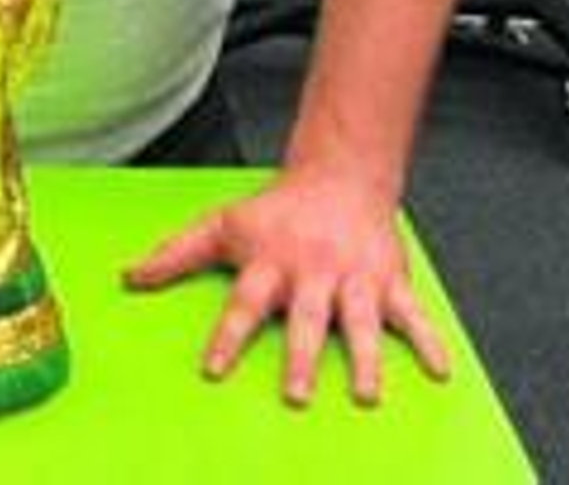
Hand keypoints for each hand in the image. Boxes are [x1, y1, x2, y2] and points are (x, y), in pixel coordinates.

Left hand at [123, 167, 449, 405]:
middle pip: (305, 316)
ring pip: (359, 320)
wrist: (339, 174)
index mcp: (270, 262)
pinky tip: (440, 371)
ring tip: (363, 393)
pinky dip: (428, 341)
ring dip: (363, 358)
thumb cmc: (277, 210)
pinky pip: (412, 314)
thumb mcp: (222, 225)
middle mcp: (312, 271)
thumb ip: (176, 254)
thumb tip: (128, 277)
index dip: (227, 335)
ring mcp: (353, 276)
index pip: (244, 302)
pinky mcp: (388, 280)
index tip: (213, 369)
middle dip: (301, 355)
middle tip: (296, 393)